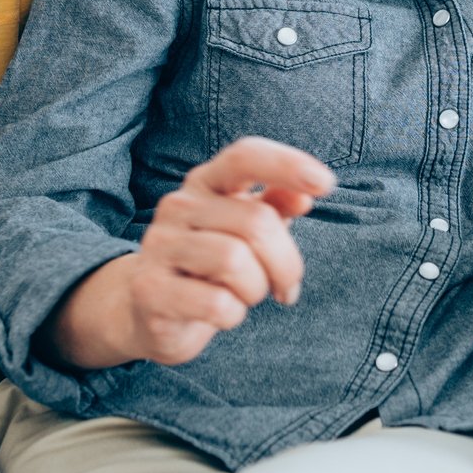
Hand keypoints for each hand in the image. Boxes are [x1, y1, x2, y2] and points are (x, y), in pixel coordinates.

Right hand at [48, 136, 335, 369]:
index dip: (287, 164)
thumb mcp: (244, 231)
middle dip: (285, 264)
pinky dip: (232, 315)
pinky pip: (216, 304)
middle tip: (285, 287)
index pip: (245, 156)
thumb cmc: (209, 264)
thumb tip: (303, 198)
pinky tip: (221, 314)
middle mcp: (177, 206)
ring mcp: (158, 246)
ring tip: (244, 297)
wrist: (146, 309)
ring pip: (236, 262)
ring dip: (256, 290)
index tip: (327, 184)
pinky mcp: (149, 289)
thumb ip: (274, 207)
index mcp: (205, 183)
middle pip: (257, 223)